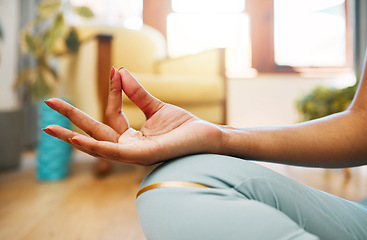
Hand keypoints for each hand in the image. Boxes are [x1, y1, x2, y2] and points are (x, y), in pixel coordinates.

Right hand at [42, 67, 221, 164]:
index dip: (112, 92)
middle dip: (71, 119)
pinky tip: (77, 138)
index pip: (112, 114)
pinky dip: (96, 146)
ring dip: (74, 137)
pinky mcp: (143, 156)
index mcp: (131, 137)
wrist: (207, 136)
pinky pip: (115, 151)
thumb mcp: (156, 107)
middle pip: (95, 132)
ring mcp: (134, 154)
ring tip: (51, 129)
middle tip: (48, 104)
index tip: (114, 71)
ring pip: (99, 145)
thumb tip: (118, 71)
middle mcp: (129, 147)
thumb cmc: (184, 126)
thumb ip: (137, 93)